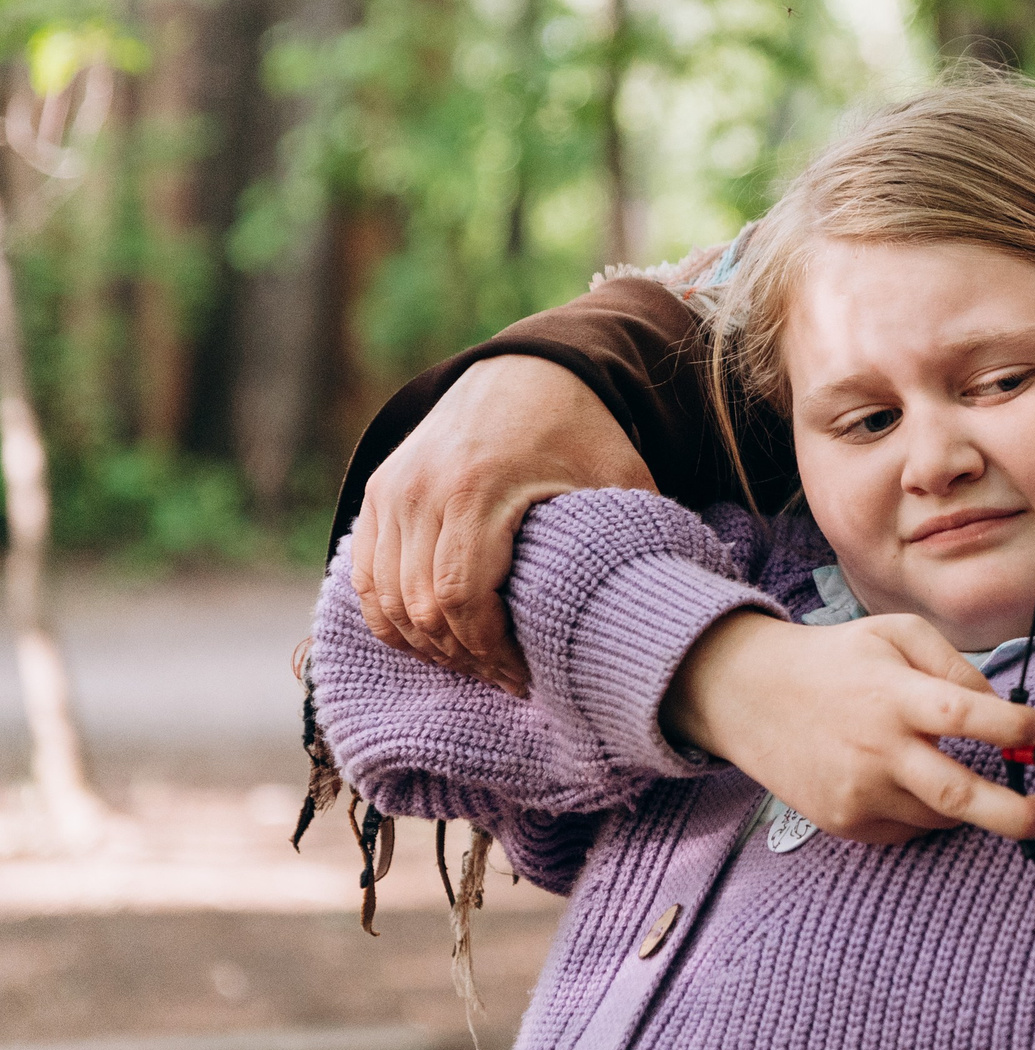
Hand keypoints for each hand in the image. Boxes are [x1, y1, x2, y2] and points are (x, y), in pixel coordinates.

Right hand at [350, 355, 653, 695]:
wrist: (525, 370)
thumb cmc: (580, 430)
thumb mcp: (617, 475)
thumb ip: (630, 536)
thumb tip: (653, 604)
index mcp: (478, 488)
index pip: (459, 597)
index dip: (487, 650)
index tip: (523, 676)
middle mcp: (420, 490)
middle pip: (419, 608)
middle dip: (462, 656)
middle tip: (504, 679)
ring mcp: (391, 491)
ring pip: (384, 600)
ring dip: (425, 644)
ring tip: (474, 664)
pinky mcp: (378, 494)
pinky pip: (366, 577)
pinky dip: (391, 617)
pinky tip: (433, 639)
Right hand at [664, 609, 1034, 843]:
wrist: (749, 698)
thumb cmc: (835, 660)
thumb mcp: (896, 633)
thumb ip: (954, 664)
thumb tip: (1001, 708)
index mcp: (893, 695)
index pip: (965, 716)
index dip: (1015, 728)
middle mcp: (877, 750)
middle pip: (960, 796)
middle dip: (1016, 813)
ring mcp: (858, 793)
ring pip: (939, 816)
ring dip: (967, 802)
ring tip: (965, 774)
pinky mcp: (844, 822)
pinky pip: (907, 829)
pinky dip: (926, 812)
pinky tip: (910, 780)